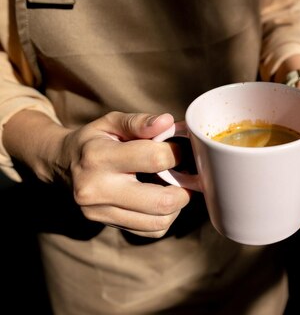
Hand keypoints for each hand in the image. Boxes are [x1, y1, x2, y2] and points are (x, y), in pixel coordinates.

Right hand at [5, 110, 191, 237]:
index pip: (155, 159)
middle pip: (161, 201)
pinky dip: (165, 217)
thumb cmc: (94, 140)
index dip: (177, 153)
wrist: (61, 165)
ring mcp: (100, 213)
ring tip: (173, 187)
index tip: (179, 149)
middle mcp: (97, 190)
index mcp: (99, 157)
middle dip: (184, 187)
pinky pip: (152, 231)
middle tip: (185, 174)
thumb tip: (168, 122)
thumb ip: (140, 122)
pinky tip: (160, 199)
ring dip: (177, 205)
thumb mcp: (111, 122)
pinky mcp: (108, 226)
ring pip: (160, 221)